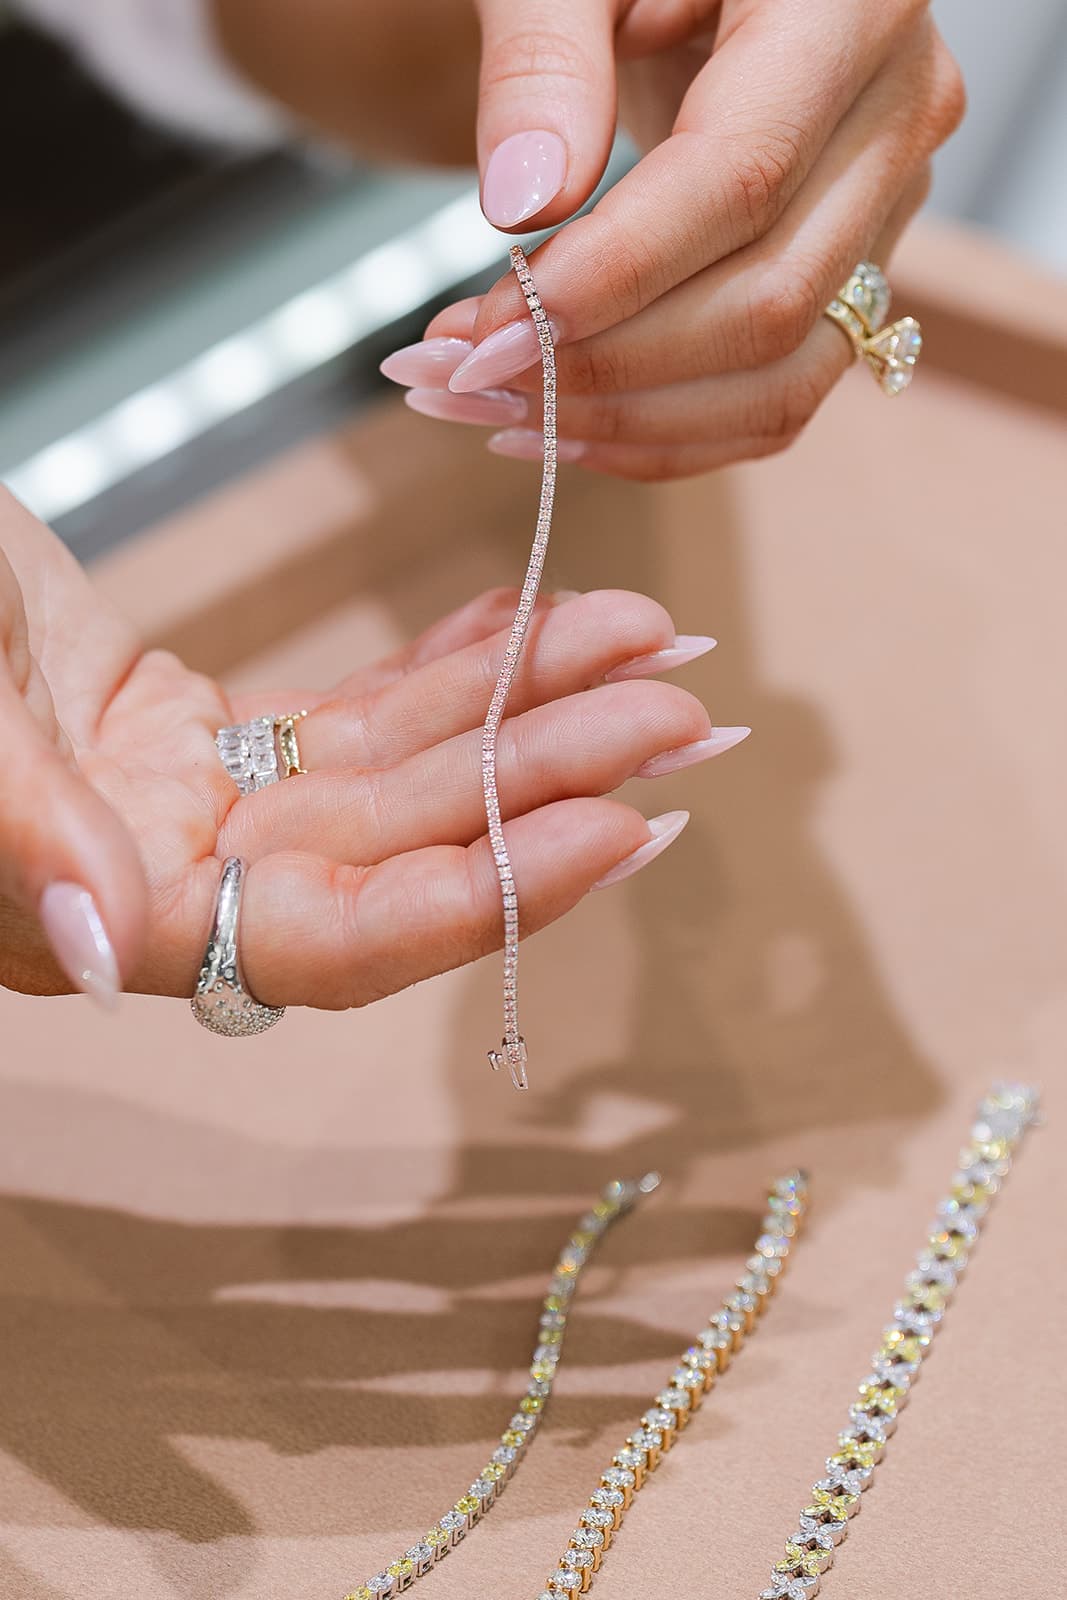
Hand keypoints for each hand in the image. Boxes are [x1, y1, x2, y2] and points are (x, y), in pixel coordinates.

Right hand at [0, 491, 743, 1008]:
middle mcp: (179, 882)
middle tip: (684, 714)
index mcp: (113, 920)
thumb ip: (16, 833)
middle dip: (546, 778)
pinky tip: (541, 624)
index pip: (334, 941)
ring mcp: (201, 804)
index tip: (624, 824)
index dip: (484, 893)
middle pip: (404, 845)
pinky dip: (449, 663)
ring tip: (647, 645)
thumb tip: (102, 951)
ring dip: (523, 705)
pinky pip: (357, 706)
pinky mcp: (209, 729)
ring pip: (398, 768)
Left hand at [381, 0, 963, 479]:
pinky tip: (564, 429)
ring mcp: (887, 206)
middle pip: (768, 300)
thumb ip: (541, 57)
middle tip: (461, 380)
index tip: (490, 332)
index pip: (741, 178)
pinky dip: (667, 435)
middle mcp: (897, 113)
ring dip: (629, 422)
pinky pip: (778, 397)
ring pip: (782, 376)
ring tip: (496, 414)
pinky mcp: (852, 274)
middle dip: (602, 366)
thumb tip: (523, 203)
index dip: (613, 275)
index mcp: (848, 2)